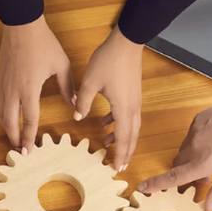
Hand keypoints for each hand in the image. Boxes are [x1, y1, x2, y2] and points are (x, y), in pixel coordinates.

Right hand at [0, 15, 73, 153]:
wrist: (21, 25)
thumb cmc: (43, 43)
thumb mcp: (61, 65)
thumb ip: (68, 87)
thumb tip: (75, 104)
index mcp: (29, 89)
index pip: (29, 120)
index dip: (30, 137)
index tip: (30, 151)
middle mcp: (13, 90)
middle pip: (10, 122)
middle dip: (15, 138)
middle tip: (20, 150)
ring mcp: (3, 85)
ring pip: (0, 114)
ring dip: (6, 128)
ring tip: (13, 137)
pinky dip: (1, 114)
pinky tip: (6, 117)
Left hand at [74, 26, 142, 171]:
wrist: (127, 41)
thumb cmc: (108, 61)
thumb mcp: (90, 82)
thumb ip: (83, 101)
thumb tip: (77, 117)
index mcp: (123, 109)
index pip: (123, 138)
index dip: (120, 155)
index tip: (116, 169)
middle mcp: (132, 108)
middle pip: (132, 136)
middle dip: (125, 152)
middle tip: (118, 166)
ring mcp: (135, 100)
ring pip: (131, 126)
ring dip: (122, 138)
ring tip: (109, 145)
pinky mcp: (133, 93)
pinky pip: (128, 114)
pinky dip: (119, 122)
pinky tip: (105, 122)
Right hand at [139, 80, 211, 210]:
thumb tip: (208, 207)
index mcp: (203, 163)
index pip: (173, 177)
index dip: (156, 184)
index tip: (142, 187)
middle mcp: (194, 147)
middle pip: (178, 165)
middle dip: (185, 173)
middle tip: (203, 178)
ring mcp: (194, 131)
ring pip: (184, 150)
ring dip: (192, 158)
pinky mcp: (198, 119)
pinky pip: (191, 136)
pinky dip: (198, 143)